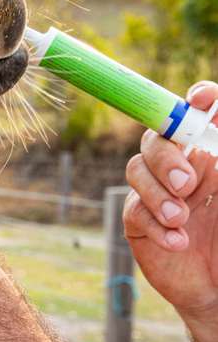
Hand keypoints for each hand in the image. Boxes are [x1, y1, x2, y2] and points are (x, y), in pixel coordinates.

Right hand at [124, 82, 217, 326]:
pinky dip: (156, 226)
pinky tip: (178, 242)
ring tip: (181, 219)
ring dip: (158, 194)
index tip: (200, 100)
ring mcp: (156, 192)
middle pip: (155, 138)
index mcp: (207, 152)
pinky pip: (135, 211)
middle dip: (166, 157)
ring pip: (136, 169)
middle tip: (187, 184)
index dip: (197, 100)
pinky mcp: (139, 221)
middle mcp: (179, 165)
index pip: (195, 114)